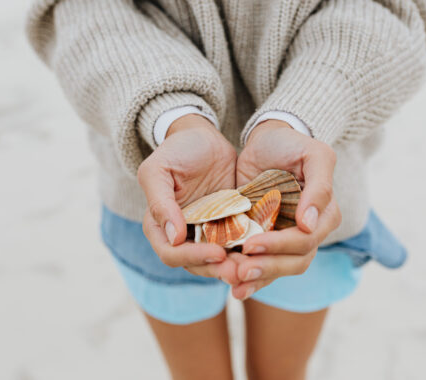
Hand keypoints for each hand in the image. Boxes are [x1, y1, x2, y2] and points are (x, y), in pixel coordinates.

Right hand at [138, 114, 238, 284]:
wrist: (204, 139)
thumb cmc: (176, 151)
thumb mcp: (158, 170)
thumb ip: (160, 203)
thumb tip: (174, 237)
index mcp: (160, 227)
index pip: (172, 254)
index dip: (193, 258)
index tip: (217, 253)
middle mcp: (183, 236)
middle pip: (198, 264)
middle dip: (218, 270)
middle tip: (241, 271)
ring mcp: (207, 233)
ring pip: (220, 260)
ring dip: (236, 266)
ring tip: (255, 266)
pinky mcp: (229, 227)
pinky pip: (239, 243)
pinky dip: (249, 251)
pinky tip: (266, 251)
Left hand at [232, 119, 341, 298]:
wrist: (267, 142)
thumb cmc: (291, 145)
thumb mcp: (314, 155)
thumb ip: (320, 187)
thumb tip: (309, 225)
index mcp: (323, 216)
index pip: (305, 241)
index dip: (280, 246)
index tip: (251, 245)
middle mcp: (308, 232)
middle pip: (293, 262)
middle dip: (267, 268)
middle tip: (239, 271)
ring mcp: (286, 238)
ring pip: (277, 269)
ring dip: (256, 278)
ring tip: (232, 283)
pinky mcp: (266, 238)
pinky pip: (261, 263)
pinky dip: (249, 277)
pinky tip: (233, 286)